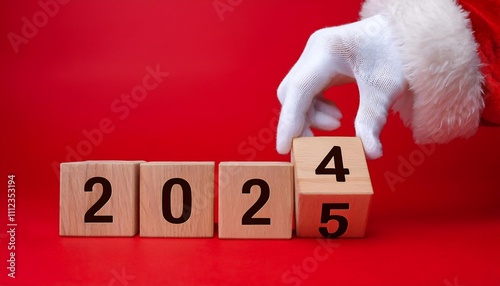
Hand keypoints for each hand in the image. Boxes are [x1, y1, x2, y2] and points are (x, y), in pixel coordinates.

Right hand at [276, 15, 406, 158]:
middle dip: (300, 121)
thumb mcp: (386, 90)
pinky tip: (336, 114)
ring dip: (310, 115)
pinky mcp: (320, 61)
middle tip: (318, 142)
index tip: (285, 149)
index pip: (298, 89)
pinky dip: (315, 107)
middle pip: (291, 92)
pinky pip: (306, 90)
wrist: (408, 33)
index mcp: (327, 51)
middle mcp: (315, 49)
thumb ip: (372, 123)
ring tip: (338, 122)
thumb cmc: (400, 55)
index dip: (289, 121)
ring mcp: (315, 54)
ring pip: (296, 92)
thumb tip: (370, 154)